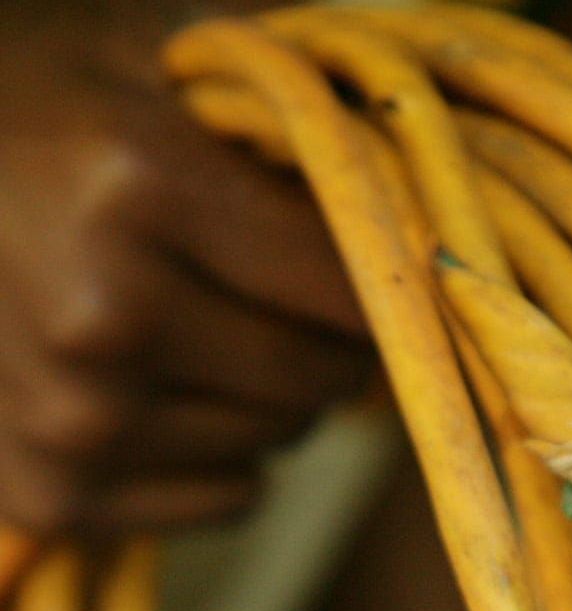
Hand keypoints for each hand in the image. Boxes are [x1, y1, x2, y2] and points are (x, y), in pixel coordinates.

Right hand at [0, 6, 373, 534]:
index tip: (385, 268)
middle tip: (286, 300)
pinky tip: (164, 392)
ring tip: (205, 333)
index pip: (354, 281)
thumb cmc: (38, 107)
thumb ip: (292, 88)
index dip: (388, 281)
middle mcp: (101, 322)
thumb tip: (430, 148)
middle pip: (319, 379)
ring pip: (279, 442)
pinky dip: (225, 456)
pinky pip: (232, 497)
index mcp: (135, 191)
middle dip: (329, 343)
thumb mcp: (155, 50)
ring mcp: (72, 424)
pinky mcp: (55, 497)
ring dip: (272, 397)